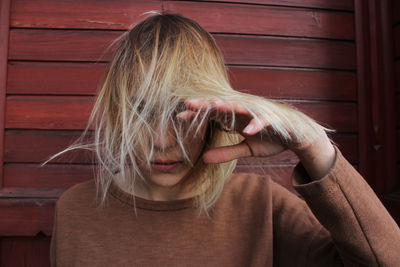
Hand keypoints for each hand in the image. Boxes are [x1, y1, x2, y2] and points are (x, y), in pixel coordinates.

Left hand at [177, 99, 335, 179]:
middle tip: (188, 104)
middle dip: (206, 105)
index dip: (198, 115)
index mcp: (236, 118)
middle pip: (223, 106)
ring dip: (228, 107)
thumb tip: (204, 159)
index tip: (179, 118)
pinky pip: (264, 121)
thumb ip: (226, 153)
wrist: (297, 136)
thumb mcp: (246, 150)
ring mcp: (259, 114)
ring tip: (214, 107)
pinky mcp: (274, 120)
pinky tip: (249, 130)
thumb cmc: (270, 140)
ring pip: (241, 108)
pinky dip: (257, 124)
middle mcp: (244, 112)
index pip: (213, 114)